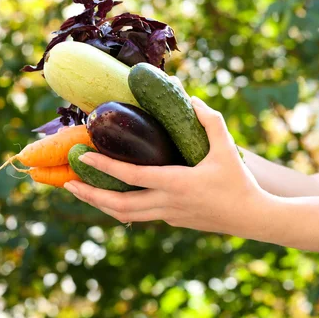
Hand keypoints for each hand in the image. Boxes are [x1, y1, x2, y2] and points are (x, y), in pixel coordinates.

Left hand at [64, 97, 274, 237]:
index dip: (105, 167)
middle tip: (66, 183)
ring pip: (125, 215)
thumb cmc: (239, 181)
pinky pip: (139, 214)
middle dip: (89, 196)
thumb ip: (208, 120)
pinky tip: (109, 194)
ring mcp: (167, 215)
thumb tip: (189, 98)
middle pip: (118, 206)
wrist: (252, 217)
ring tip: (79, 190)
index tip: (83, 158)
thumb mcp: (226, 147)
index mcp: (176, 184)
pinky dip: (119, 205)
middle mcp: (166, 203)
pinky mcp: (171, 220)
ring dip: (99, 204)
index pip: (132, 177)